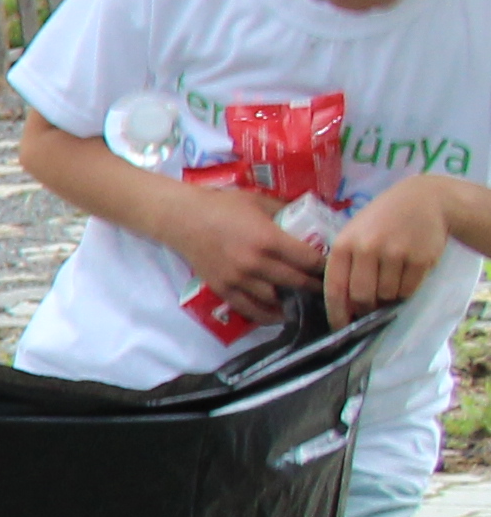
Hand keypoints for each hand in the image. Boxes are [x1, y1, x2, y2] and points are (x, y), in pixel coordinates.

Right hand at [162, 178, 326, 325]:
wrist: (182, 218)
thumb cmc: (223, 205)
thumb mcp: (259, 201)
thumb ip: (285, 211)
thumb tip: (310, 219)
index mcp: (268, 239)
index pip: (309, 260)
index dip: (325, 266)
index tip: (333, 268)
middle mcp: (256, 264)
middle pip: (296, 283)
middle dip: (314, 286)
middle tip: (325, 287)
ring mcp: (238, 279)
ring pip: (276, 300)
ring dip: (293, 302)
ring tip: (306, 301)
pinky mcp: (223, 289)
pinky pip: (249, 309)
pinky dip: (268, 315)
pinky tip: (280, 314)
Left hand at [320, 179, 463, 320]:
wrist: (424, 200)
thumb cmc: (381, 220)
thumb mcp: (354, 234)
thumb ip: (346, 264)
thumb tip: (344, 304)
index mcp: (344, 245)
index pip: (334, 288)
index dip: (336, 313)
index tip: (339, 328)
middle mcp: (367, 249)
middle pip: (361, 297)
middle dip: (365, 308)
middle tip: (369, 306)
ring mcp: (395, 253)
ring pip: (387, 296)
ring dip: (387, 298)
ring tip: (390, 282)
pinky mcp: (420, 258)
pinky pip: (408, 290)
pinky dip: (405, 291)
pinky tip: (405, 276)